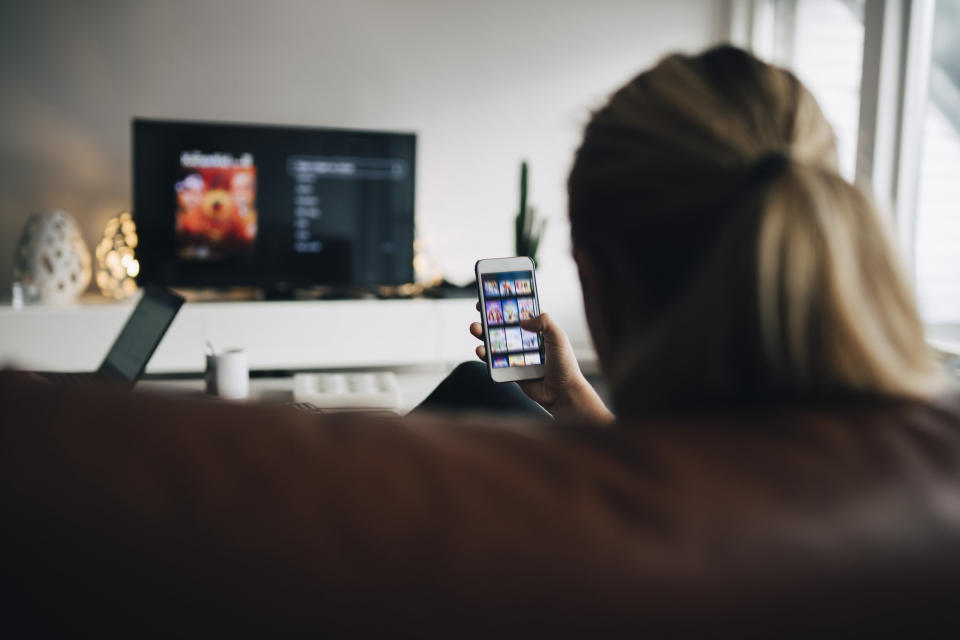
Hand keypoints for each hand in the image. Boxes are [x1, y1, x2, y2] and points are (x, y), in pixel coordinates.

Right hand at [470, 303, 612, 422]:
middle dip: (490, 317)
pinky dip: (484, 355)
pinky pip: (494, 361)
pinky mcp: (511, 370)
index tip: (493, 294)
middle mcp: (526, 341)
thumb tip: (521, 320)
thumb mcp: (558, 337)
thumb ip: (543, 322)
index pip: (520, 312)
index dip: (507, 303)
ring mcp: (517, 356)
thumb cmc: (565, 365)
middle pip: (504, 325)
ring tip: (475, 328)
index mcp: (538, 330)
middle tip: (480, 309)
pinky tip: (480, 350)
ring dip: (483, 334)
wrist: (563, 394)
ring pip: (495, 342)